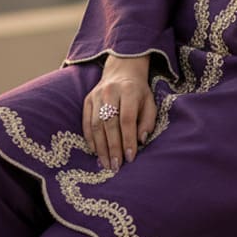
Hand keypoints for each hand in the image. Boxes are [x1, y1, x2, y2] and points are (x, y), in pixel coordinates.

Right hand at [82, 54, 156, 172]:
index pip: (127, 119)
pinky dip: (90, 139)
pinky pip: (86, 122)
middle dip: (113, 147)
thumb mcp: (150, 103)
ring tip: (106, 163)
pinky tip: (96, 152)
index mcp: (129, 91)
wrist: (122, 71)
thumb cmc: (139, 92)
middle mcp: (110, 92)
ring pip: (96, 125)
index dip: (128, 140)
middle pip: (110, 124)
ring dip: (101, 147)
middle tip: (116, 166)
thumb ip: (147, 121)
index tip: (130, 157)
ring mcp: (96, 95)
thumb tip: (140, 141)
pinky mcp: (87, 100)